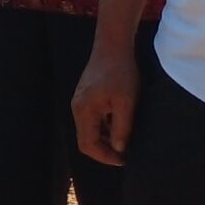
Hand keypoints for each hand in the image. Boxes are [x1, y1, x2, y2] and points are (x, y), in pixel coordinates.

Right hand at [71, 42, 140, 164]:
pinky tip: (119, 125)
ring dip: (105, 139)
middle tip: (125, 154)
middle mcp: (77, 108)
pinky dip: (103, 127)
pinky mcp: (85, 96)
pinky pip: (91, 119)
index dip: (105, 157)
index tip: (123, 160)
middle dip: (105, 150)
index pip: (88, 145)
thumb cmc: (121, 72)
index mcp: (84, 111)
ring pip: (89, 130)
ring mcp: (80, 101)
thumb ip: (122, 127)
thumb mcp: (126, 102)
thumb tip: (120, 149)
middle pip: (86, 139)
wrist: (113, 45)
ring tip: (125, 141)